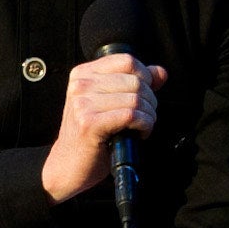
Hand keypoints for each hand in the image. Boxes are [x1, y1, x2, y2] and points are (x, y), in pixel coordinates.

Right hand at [44, 53, 165, 202]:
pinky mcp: (89, 123)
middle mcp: (81, 85)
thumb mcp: (111, 104)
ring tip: (141, 127)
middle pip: (135, 81)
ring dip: (148, 116)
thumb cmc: (91, 137)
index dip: (145, 77)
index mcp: (83, 74)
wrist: (68, 166)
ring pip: (136, 99)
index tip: (146, 95)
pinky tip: (138, 134)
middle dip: (150, 101)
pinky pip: (131, 115)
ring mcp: (83, 104)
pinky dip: (143, 125)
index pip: (127, 61)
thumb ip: (135, 84)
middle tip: (145, 117)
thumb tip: (160, 73)